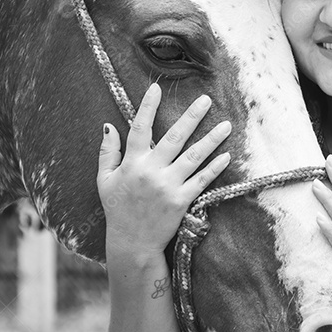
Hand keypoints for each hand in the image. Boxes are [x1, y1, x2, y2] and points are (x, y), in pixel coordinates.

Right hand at [97, 83, 231, 257]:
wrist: (132, 243)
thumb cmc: (117, 209)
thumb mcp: (105, 180)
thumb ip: (108, 152)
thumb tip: (108, 126)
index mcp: (132, 163)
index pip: (140, 128)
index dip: (148, 107)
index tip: (157, 88)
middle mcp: (151, 171)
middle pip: (175, 137)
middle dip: (192, 116)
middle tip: (206, 100)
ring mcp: (168, 186)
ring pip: (194, 157)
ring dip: (211, 139)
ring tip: (226, 125)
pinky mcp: (182, 200)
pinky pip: (202, 180)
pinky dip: (215, 167)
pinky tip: (226, 155)